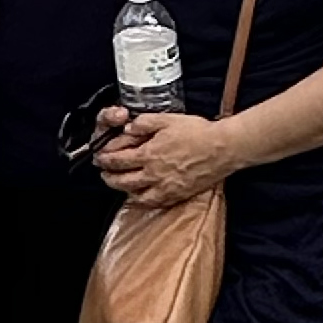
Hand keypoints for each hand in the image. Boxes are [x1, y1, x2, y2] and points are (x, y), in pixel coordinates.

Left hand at [94, 109, 232, 208]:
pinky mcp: (178, 195)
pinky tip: (142, 196)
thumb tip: (127, 128)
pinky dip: (143, 201)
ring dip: (124, 190)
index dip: (106, 160)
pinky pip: (154, 203)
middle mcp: (154, 175)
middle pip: (123, 182)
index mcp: (149, 155)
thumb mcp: (167, 120)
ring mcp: (166, 187)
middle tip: (104, 174)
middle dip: (109, 178)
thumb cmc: (197, 133)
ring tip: (120, 185)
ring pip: (136, 195)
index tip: (100, 158)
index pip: (118, 161)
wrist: (222, 149)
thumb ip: (144, 123)